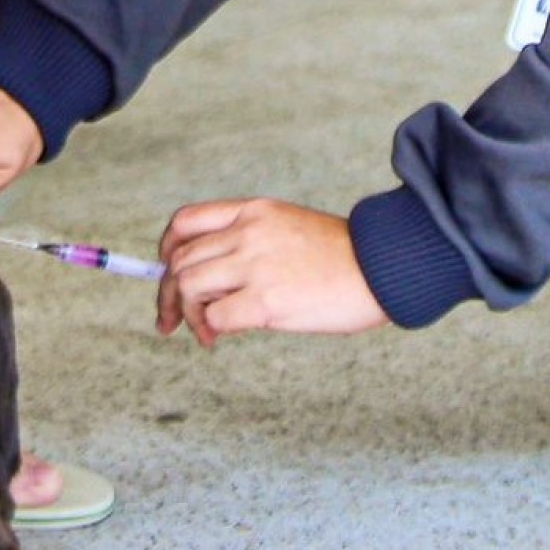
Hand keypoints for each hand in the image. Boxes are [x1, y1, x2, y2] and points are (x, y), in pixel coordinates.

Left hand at [154, 198, 388, 346]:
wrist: (384, 267)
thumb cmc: (342, 257)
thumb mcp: (288, 229)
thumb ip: (250, 242)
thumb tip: (213, 280)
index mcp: (253, 212)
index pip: (185, 222)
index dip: (166, 250)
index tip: (166, 275)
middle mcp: (247, 233)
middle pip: (180, 260)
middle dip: (167, 294)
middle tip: (170, 320)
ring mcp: (255, 264)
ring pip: (187, 285)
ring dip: (185, 314)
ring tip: (203, 332)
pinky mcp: (266, 300)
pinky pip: (214, 316)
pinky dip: (208, 329)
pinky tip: (218, 338)